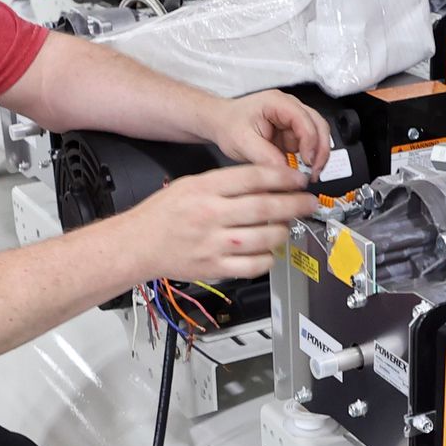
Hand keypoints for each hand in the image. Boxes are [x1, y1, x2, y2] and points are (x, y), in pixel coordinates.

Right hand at [124, 164, 318, 285]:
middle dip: (295, 204)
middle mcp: (211, 215)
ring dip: (283, 232)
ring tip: (287, 226)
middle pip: (265, 208)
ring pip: (264, 238)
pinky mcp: (214, 267)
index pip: (254, 178)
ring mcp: (213, 244)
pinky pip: (253, 266)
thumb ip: (226, 183)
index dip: (284, 178)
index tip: (298, 180)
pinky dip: (268, 259)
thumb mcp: (191, 184)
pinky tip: (270, 252)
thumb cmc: (162, 214)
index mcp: (205, 189)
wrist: (137, 244)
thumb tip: (265, 182)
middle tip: (309, 203)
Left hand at [209, 89, 334, 177]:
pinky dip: (307, 159)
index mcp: (277, 103)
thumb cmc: (228, 125)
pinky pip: (307, 145)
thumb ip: (265, 157)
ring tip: (309, 174)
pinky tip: (300, 170)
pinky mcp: (291, 132)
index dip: (310, 141)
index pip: (304, 119)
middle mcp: (289, 107)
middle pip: (318, 125)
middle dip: (320, 150)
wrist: (220, 123)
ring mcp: (292, 119)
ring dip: (316, 155)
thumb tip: (287, 173)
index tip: (308, 162)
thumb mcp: (243, 143)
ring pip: (317, 135)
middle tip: (315, 172)